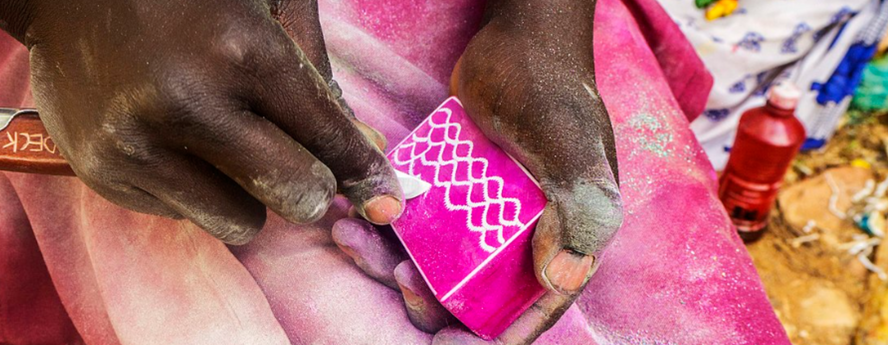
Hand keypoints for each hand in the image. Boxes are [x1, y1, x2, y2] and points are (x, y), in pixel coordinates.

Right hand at [0, 0, 402, 243]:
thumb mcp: (266, 3)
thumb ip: (318, 74)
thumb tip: (364, 153)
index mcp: (242, 51)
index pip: (328, 138)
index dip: (366, 174)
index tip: (385, 199)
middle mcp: (188, 105)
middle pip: (295, 195)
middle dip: (309, 182)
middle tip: (296, 158)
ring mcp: (138, 145)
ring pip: (242, 223)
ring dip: (250, 194)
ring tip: (224, 144)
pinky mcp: (103, 172)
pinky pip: (185, 216)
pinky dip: (195, 190)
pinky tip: (174, 141)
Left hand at [335, 0, 622, 341]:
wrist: (518, 42)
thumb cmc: (553, 92)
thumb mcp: (572, 151)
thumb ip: (578, 210)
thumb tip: (561, 278)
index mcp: (566, 242)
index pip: (533, 311)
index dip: (490, 339)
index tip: (442, 344)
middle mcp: (527, 239)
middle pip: (476, 297)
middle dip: (429, 300)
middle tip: (395, 274)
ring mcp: (487, 219)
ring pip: (438, 266)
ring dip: (393, 263)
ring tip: (354, 237)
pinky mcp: (455, 196)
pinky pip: (418, 229)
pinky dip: (386, 230)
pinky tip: (351, 218)